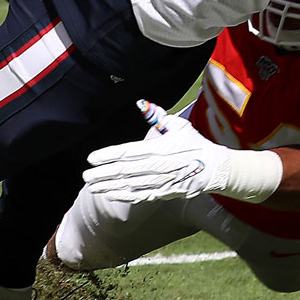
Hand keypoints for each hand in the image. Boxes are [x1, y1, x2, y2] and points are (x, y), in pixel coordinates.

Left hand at [81, 101, 232, 202]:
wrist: (214, 168)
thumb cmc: (195, 144)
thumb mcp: (178, 126)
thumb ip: (157, 116)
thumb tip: (141, 103)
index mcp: (158, 148)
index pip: (127, 152)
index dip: (107, 155)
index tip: (91, 158)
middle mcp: (157, 166)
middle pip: (123, 171)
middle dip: (102, 174)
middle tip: (85, 175)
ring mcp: (160, 182)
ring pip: (129, 186)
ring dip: (108, 186)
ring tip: (92, 186)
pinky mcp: (164, 193)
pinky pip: (140, 196)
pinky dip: (124, 196)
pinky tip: (111, 195)